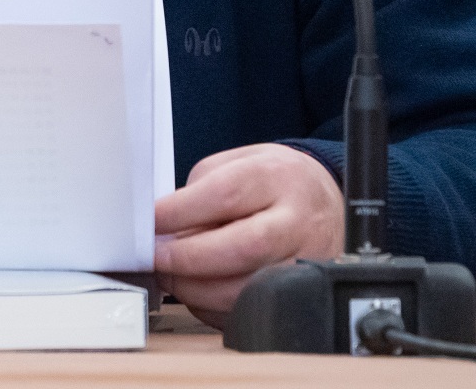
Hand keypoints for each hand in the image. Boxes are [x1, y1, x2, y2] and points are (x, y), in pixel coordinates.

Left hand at [152, 143, 343, 326]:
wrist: (326, 201)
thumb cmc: (273, 182)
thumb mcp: (239, 163)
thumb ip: (201, 190)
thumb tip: (164, 229)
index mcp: (277, 177)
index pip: (226, 194)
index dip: (180, 212)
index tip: (149, 222)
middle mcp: (297, 221)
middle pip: (242, 247)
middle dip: (188, 259)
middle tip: (155, 258)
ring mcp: (305, 263)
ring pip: (247, 290)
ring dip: (196, 290)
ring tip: (172, 277)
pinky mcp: (300, 296)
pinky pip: (250, 313)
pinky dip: (213, 308)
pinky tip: (197, 292)